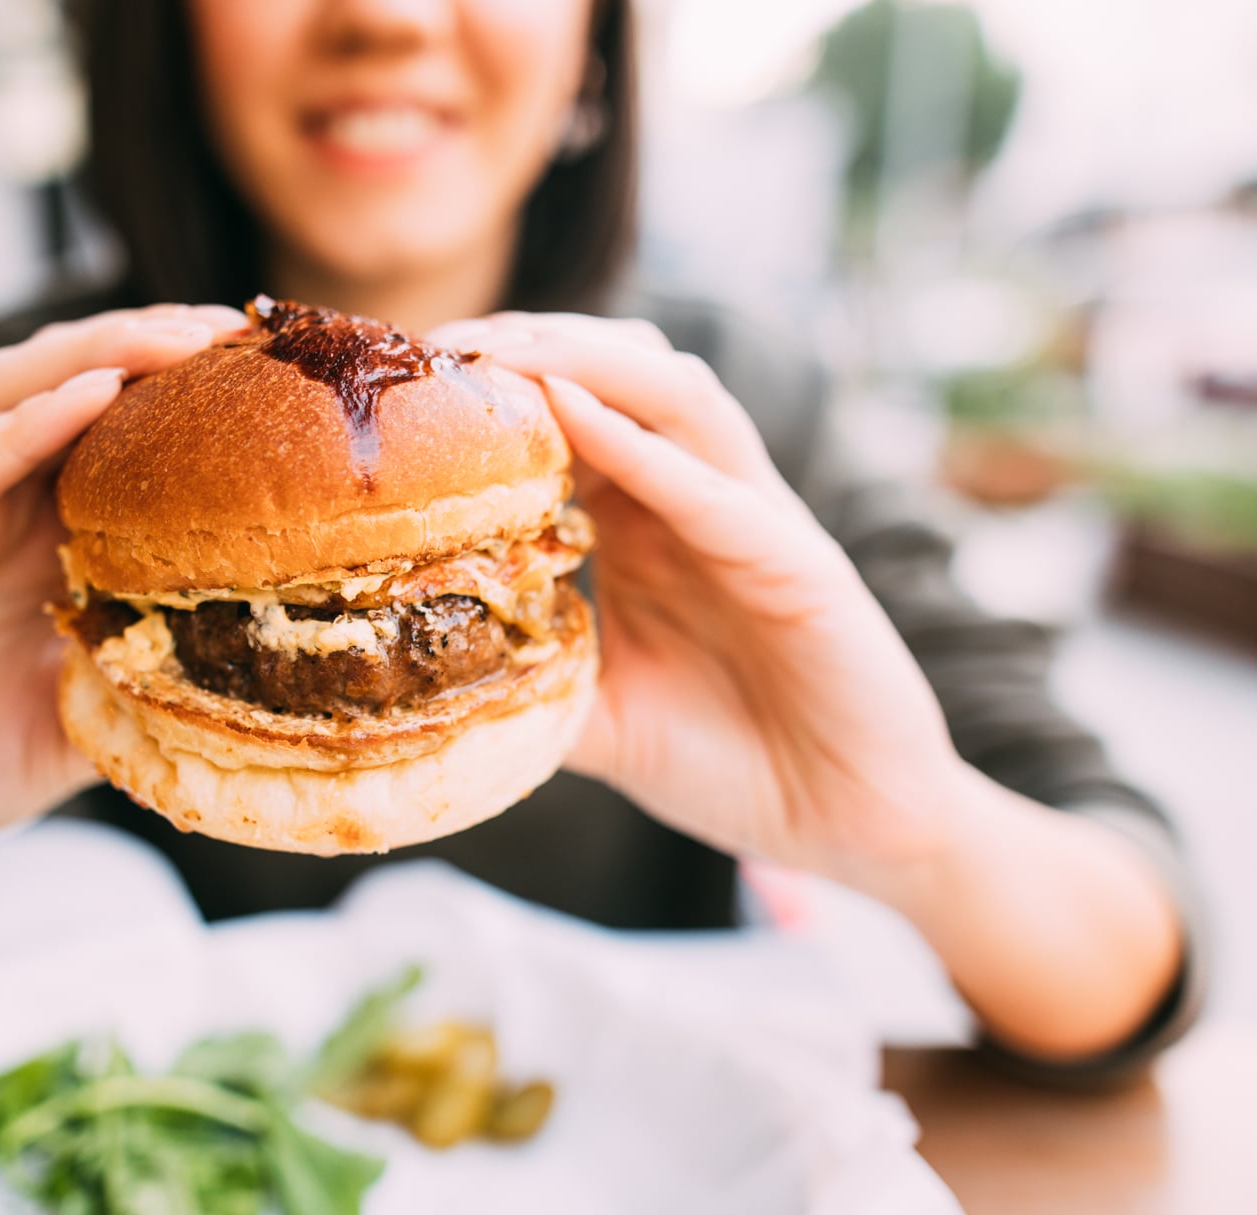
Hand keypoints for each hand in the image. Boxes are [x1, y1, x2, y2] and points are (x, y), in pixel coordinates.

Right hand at [0, 304, 247, 894]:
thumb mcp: (74, 727)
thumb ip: (142, 688)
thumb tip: (253, 683)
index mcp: (34, 543)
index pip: (114, 438)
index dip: (184, 398)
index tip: (269, 377)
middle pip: (65, 388)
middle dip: (146, 347)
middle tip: (232, 327)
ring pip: (5, 399)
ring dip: (89, 356)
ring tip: (170, 336)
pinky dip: (19, 428)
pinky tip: (85, 396)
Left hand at [429, 312, 968, 884]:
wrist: (849, 827)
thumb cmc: (732, 765)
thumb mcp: (600, 720)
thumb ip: (532, 684)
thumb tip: (422, 684)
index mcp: (651, 525)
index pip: (572, 416)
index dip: (495, 389)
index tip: (406, 385)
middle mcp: (701, 501)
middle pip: (619, 374)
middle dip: (528, 344)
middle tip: (433, 349)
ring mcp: (756, 522)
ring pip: (674, 393)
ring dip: (583, 360)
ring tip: (495, 352)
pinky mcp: (801, 564)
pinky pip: (714, 490)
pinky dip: (642, 447)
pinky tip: (571, 414)